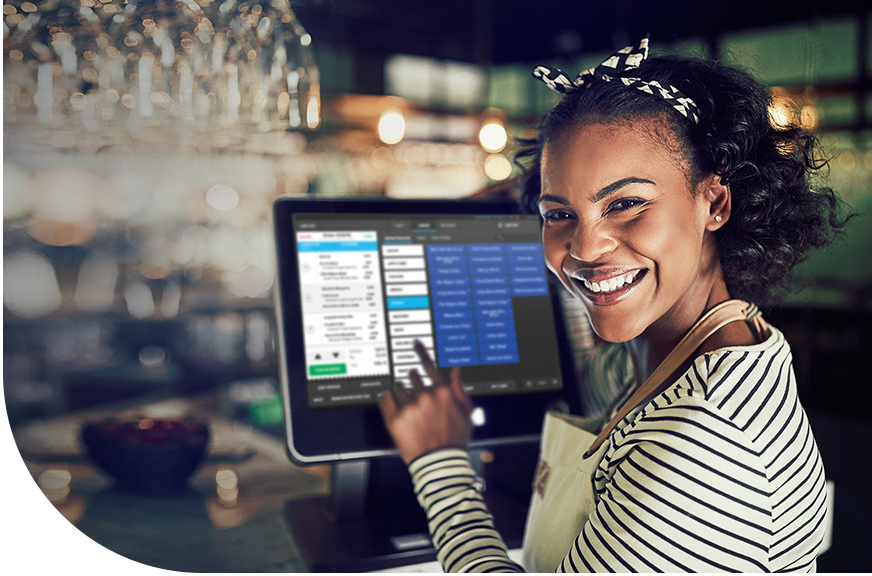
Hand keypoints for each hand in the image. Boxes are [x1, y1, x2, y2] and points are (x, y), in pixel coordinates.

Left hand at [378, 340, 474, 463]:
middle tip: (416, 398)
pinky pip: (385, 398)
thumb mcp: (466, 412)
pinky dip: (388, 400)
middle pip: (412, 376)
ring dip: (401, 393)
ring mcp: (408, 407)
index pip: (428, 364)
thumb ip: (459, 388)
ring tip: (408, 409)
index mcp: (442, 391)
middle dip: (413, 383)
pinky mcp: (394, 419)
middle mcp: (424, 395)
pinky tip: (393, 408)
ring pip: (398, 387)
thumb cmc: (455, 438)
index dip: (420, 351)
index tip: (414, 343)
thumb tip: (456, 371)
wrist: (440, 462)